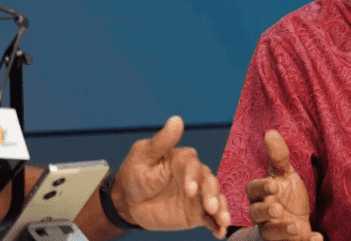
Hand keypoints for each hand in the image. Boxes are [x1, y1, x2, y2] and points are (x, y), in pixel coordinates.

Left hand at [112, 115, 229, 237]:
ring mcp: (198, 196)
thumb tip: (176, 120)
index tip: (190, 190)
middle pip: (211, 183)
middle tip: (211, 207)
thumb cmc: (135, 174)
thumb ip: (162, 141)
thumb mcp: (143, 155)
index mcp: (184, 161)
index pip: (194, 167)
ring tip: (222, 220)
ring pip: (216, 199)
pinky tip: (220, 232)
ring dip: (221, 209)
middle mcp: (196, 177)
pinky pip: (211, 218)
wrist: (128, 202)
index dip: (194, 178)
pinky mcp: (196, 213)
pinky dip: (218, 225)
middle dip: (212, 195)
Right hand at [246, 130, 322, 240]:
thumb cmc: (286, 195)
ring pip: (271, 234)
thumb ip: (278, 157)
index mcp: (260, 195)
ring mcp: (274, 232)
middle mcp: (262, 215)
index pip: (253, 190)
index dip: (262, 187)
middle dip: (267, 213)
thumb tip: (269, 132)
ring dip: (283, 232)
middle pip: (257, 215)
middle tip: (278, 210)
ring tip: (297, 227)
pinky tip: (316, 237)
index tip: (274, 185)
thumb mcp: (285, 175)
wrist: (294, 223)